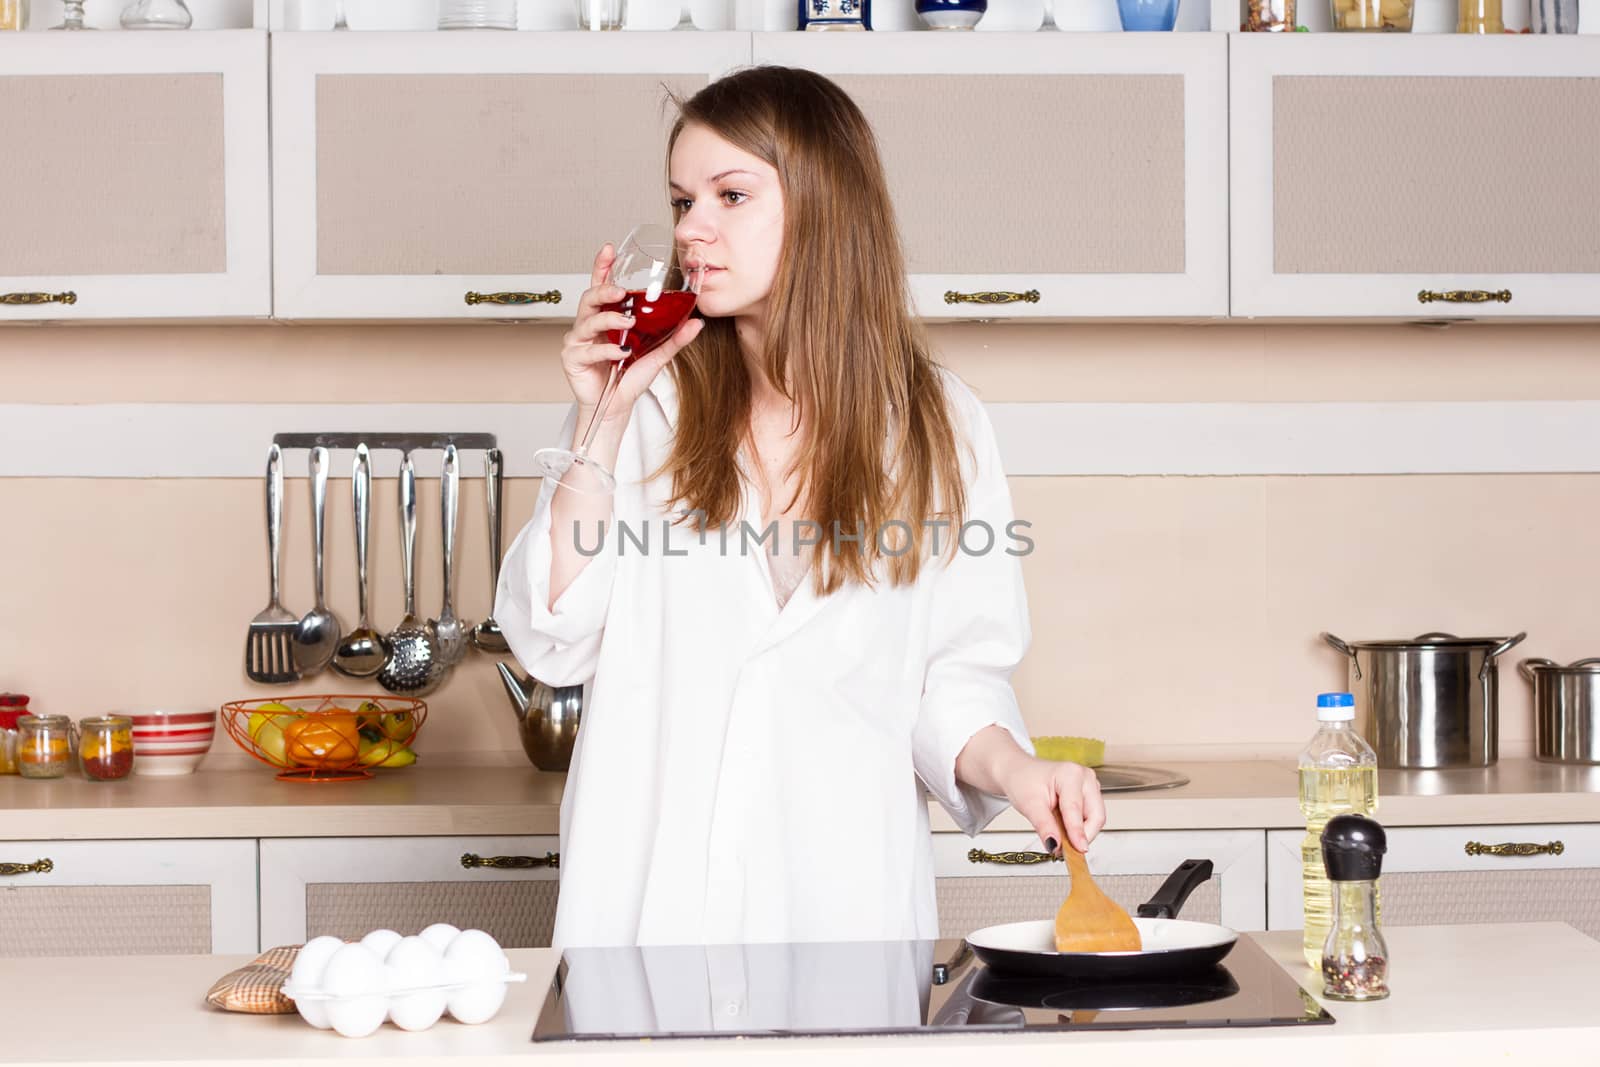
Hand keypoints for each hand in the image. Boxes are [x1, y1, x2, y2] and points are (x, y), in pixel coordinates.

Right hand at [560, 244, 704, 431]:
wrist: (617, 407)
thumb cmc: (629, 378)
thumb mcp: (657, 354)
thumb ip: (675, 338)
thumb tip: (697, 323)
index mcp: (606, 317)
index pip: (601, 286)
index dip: (602, 266)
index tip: (610, 249)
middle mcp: (589, 325)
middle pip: (590, 298)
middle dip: (603, 289)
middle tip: (620, 291)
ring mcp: (578, 341)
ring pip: (587, 320)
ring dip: (608, 319)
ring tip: (627, 323)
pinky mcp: (572, 358)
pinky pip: (588, 349)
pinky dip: (605, 350)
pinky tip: (620, 352)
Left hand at [1002, 758, 1105, 855]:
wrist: (1020, 773)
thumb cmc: (1023, 782)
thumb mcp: (1029, 805)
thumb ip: (1044, 826)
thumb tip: (1055, 845)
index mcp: (1070, 774)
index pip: (1076, 809)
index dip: (1077, 832)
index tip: (1078, 849)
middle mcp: (1085, 778)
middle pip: (1095, 815)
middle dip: (1083, 835)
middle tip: (1066, 850)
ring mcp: (1090, 786)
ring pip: (1095, 818)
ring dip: (1081, 833)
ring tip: (1060, 837)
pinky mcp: (1090, 795)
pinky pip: (1091, 817)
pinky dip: (1080, 828)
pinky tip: (1065, 830)